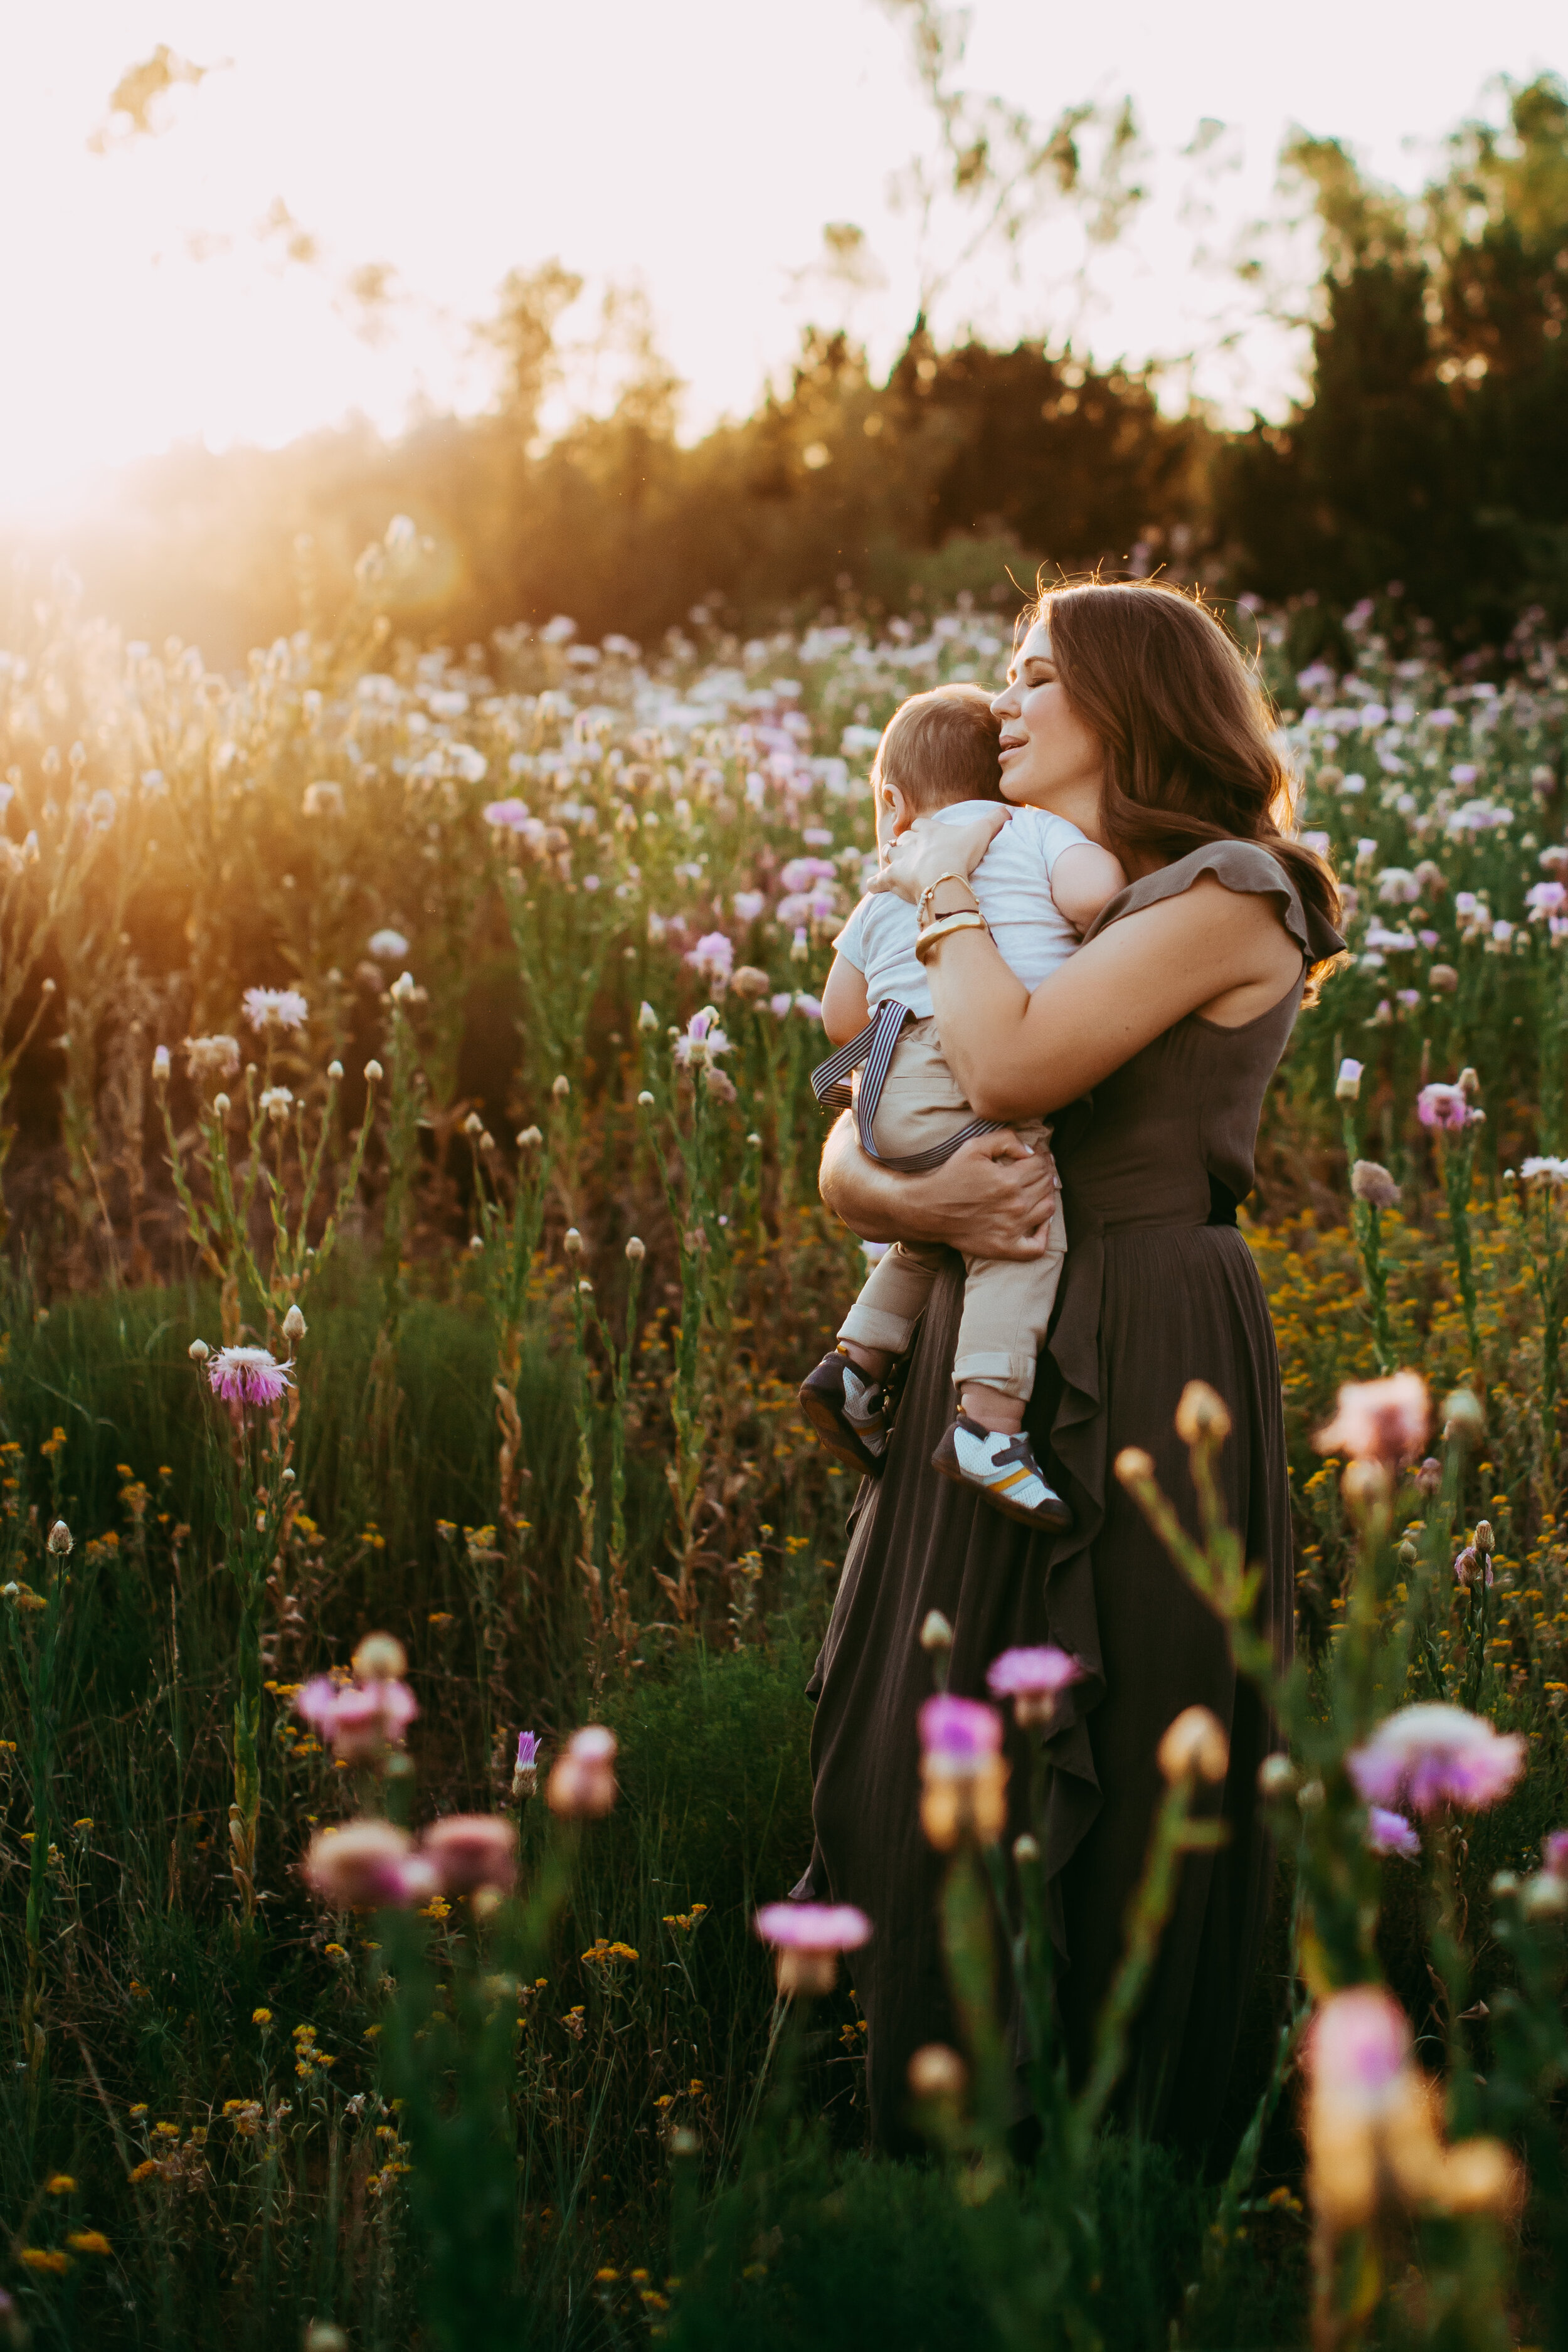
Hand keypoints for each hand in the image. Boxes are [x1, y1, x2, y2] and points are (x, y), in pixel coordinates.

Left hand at [866, 807, 1010, 901]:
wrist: (943, 876)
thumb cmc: (961, 854)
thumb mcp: (982, 832)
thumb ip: (996, 820)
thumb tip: (1009, 811)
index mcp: (929, 830)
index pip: (921, 825)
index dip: (922, 831)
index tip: (926, 836)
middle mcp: (911, 843)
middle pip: (903, 839)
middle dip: (905, 845)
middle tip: (912, 854)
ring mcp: (899, 860)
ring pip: (888, 854)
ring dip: (890, 858)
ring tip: (894, 865)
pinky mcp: (892, 878)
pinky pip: (878, 881)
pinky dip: (875, 883)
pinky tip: (874, 886)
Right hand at [922, 1128, 1058, 1258]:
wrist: (928, 1210)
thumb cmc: (951, 1176)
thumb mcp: (973, 1147)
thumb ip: (1005, 1140)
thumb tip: (1030, 1150)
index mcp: (1009, 1180)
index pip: (1041, 1164)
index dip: (1043, 1155)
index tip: (1037, 1154)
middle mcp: (1015, 1205)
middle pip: (1047, 1185)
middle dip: (1046, 1172)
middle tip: (1038, 1169)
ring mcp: (1012, 1229)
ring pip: (1048, 1210)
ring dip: (1048, 1196)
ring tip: (1038, 1189)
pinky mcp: (1006, 1248)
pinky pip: (1038, 1247)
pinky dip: (1044, 1234)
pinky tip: (1040, 1223)